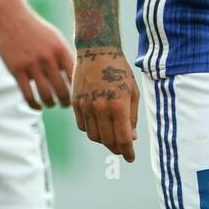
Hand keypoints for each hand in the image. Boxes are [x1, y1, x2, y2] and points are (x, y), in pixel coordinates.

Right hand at [0, 3, 74, 109]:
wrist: (12, 18)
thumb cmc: (37, 30)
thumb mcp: (55, 38)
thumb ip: (65, 55)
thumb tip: (77, 76)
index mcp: (61, 49)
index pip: (76, 76)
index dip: (79, 89)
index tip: (80, 95)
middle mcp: (48, 57)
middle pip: (62, 89)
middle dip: (66, 101)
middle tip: (66, 105)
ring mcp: (31, 64)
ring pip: (45, 94)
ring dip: (50, 104)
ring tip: (51, 104)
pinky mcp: (16, 69)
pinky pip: (28, 94)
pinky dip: (34, 104)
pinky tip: (37, 106)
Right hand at [72, 47, 138, 161]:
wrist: (97, 51)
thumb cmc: (119, 70)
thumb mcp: (132, 92)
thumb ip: (132, 117)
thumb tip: (131, 138)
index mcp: (118, 105)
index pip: (122, 138)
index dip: (127, 151)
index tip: (131, 157)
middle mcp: (101, 107)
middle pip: (107, 140)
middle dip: (117, 148)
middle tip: (122, 149)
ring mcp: (86, 105)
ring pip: (93, 136)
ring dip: (103, 140)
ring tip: (111, 136)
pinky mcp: (75, 103)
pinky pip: (82, 126)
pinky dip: (91, 130)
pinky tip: (98, 125)